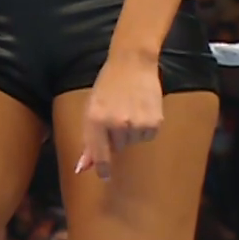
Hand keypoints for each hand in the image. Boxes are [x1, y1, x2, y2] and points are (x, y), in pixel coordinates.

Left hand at [74, 50, 163, 179]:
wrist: (132, 64)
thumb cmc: (107, 86)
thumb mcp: (91, 108)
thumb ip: (89, 139)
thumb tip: (84, 167)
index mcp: (95, 120)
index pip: (99, 154)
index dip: (102, 167)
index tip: (104, 175)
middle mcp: (116, 125)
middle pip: (117, 147)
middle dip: (115, 136)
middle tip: (116, 114)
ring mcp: (137, 125)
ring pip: (132, 142)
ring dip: (130, 131)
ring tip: (129, 109)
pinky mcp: (154, 123)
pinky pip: (147, 136)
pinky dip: (144, 127)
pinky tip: (141, 109)